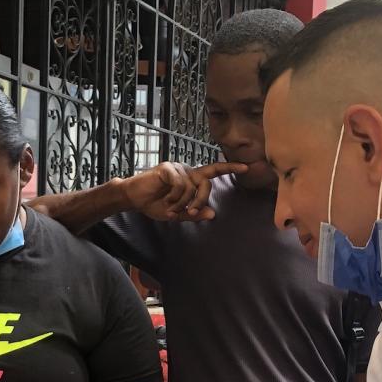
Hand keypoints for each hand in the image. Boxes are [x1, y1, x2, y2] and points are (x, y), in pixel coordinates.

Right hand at [120, 161, 245, 221]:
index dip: (230, 167)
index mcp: (192, 179)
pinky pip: (180, 185)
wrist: (134, 199)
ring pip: (192, 187)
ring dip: (183, 203)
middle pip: (207, 183)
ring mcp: (177, 168)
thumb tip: (212, 214)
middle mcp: (187, 171)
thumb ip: (194, 213)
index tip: (247, 167)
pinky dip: (174, 198)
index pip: (214, 171)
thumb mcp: (177, 213)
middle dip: (201, 200)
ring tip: (171, 208)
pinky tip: (166, 201)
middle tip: (190, 211)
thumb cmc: (155, 204)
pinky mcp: (167, 168)